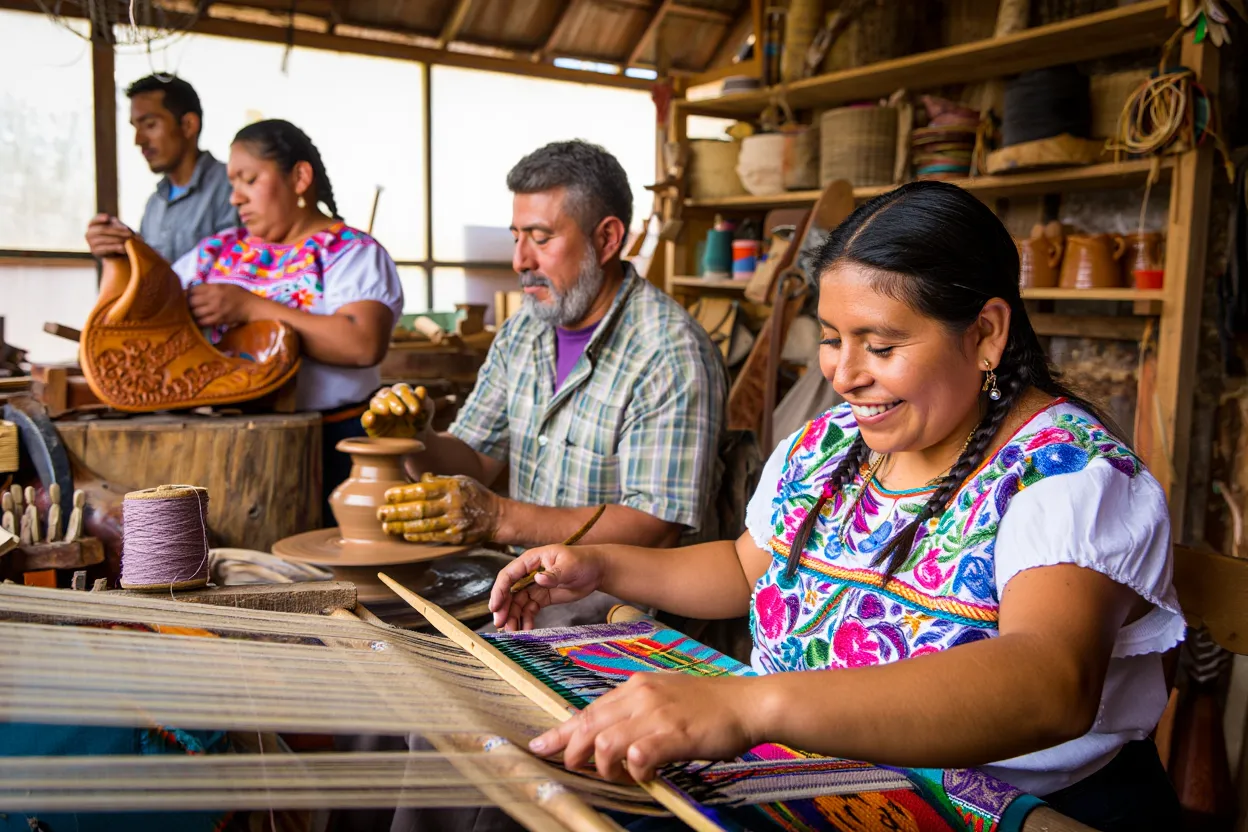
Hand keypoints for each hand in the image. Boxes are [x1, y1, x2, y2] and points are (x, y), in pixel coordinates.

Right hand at [85, 214, 133, 257]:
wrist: (118, 251)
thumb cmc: (118, 235)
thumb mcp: (118, 227)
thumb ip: (118, 225)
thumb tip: (121, 228)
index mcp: (93, 224)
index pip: (95, 219)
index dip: (100, 218)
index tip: (108, 217)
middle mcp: (89, 233)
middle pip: (102, 229)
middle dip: (117, 231)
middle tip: (129, 233)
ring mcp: (91, 242)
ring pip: (105, 239)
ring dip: (118, 239)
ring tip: (128, 240)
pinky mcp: (95, 251)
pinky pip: (105, 248)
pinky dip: (115, 247)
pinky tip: (123, 247)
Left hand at [188, 283, 257, 326]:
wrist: (251, 306)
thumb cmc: (239, 294)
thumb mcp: (224, 285)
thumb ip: (210, 287)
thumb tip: (194, 290)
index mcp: (215, 288)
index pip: (194, 290)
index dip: (188, 293)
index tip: (188, 295)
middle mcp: (214, 298)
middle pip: (192, 302)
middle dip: (189, 303)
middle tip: (190, 305)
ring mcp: (216, 310)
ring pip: (196, 313)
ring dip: (193, 313)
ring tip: (194, 312)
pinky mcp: (219, 320)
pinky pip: (203, 322)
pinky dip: (199, 321)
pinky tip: (200, 319)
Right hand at [362, 383, 432, 437]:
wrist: (415, 441)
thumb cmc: (419, 422)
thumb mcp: (426, 412)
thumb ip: (424, 402)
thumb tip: (421, 390)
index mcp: (401, 394)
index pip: (402, 389)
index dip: (409, 397)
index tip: (416, 410)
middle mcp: (388, 400)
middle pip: (387, 394)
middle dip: (394, 401)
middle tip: (402, 411)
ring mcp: (378, 412)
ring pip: (375, 402)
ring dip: (381, 405)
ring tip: (387, 411)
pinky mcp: (371, 425)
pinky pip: (365, 419)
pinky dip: (367, 417)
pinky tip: (371, 418)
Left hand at [378, 472, 497, 544]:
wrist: (497, 517)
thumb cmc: (476, 496)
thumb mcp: (461, 480)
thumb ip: (440, 480)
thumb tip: (420, 479)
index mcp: (452, 487)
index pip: (422, 490)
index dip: (403, 494)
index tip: (387, 496)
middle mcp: (453, 504)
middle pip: (420, 509)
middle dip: (397, 512)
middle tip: (380, 514)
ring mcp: (455, 522)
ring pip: (424, 525)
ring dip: (403, 526)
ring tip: (387, 527)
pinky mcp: (457, 537)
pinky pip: (433, 537)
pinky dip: (418, 536)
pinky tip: (405, 534)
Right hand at [488, 544, 606, 630]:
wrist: (598, 571)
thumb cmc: (583, 561)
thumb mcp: (569, 566)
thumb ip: (553, 574)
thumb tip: (538, 579)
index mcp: (531, 560)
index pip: (509, 575)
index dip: (500, 590)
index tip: (495, 607)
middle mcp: (529, 573)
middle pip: (510, 591)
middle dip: (504, 608)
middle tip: (500, 624)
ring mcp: (535, 586)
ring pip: (518, 603)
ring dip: (513, 617)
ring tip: (512, 632)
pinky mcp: (542, 597)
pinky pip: (529, 609)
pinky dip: (526, 619)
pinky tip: (527, 629)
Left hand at [528, 673, 758, 782]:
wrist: (747, 703)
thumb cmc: (710, 706)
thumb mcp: (666, 698)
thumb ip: (637, 712)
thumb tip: (610, 736)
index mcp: (636, 687)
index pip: (588, 710)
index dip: (562, 731)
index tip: (541, 745)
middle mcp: (641, 695)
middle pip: (587, 726)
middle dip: (571, 752)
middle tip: (574, 769)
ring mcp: (656, 713)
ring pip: (604, 743)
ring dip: (605, 767)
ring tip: (619, 776)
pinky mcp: (674, 733)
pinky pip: (637, 756)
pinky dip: (635, 771)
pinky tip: (647, 775)